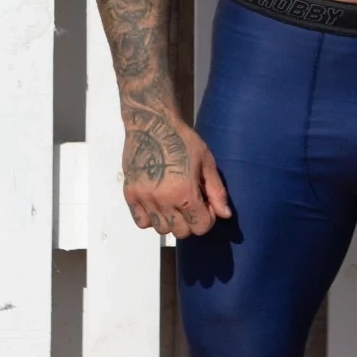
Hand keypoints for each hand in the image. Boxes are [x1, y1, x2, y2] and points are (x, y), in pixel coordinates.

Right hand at [122, 116, 231, 237]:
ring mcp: (144, 199)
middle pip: (181, 231)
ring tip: (175, 202)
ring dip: (172, 221)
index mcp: (185, 192)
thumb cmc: (182, 140)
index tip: (206, 206)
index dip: (208, 218)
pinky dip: (151, 218)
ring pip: (161, 229)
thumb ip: (216, 191)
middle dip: (191, 221)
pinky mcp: (130, 194)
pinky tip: (158, 204)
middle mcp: (163, 200)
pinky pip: (141, 221)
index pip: (200, 226)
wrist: (152, 124)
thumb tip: (225, 215)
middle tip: (192, 204)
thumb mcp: (206, 162)